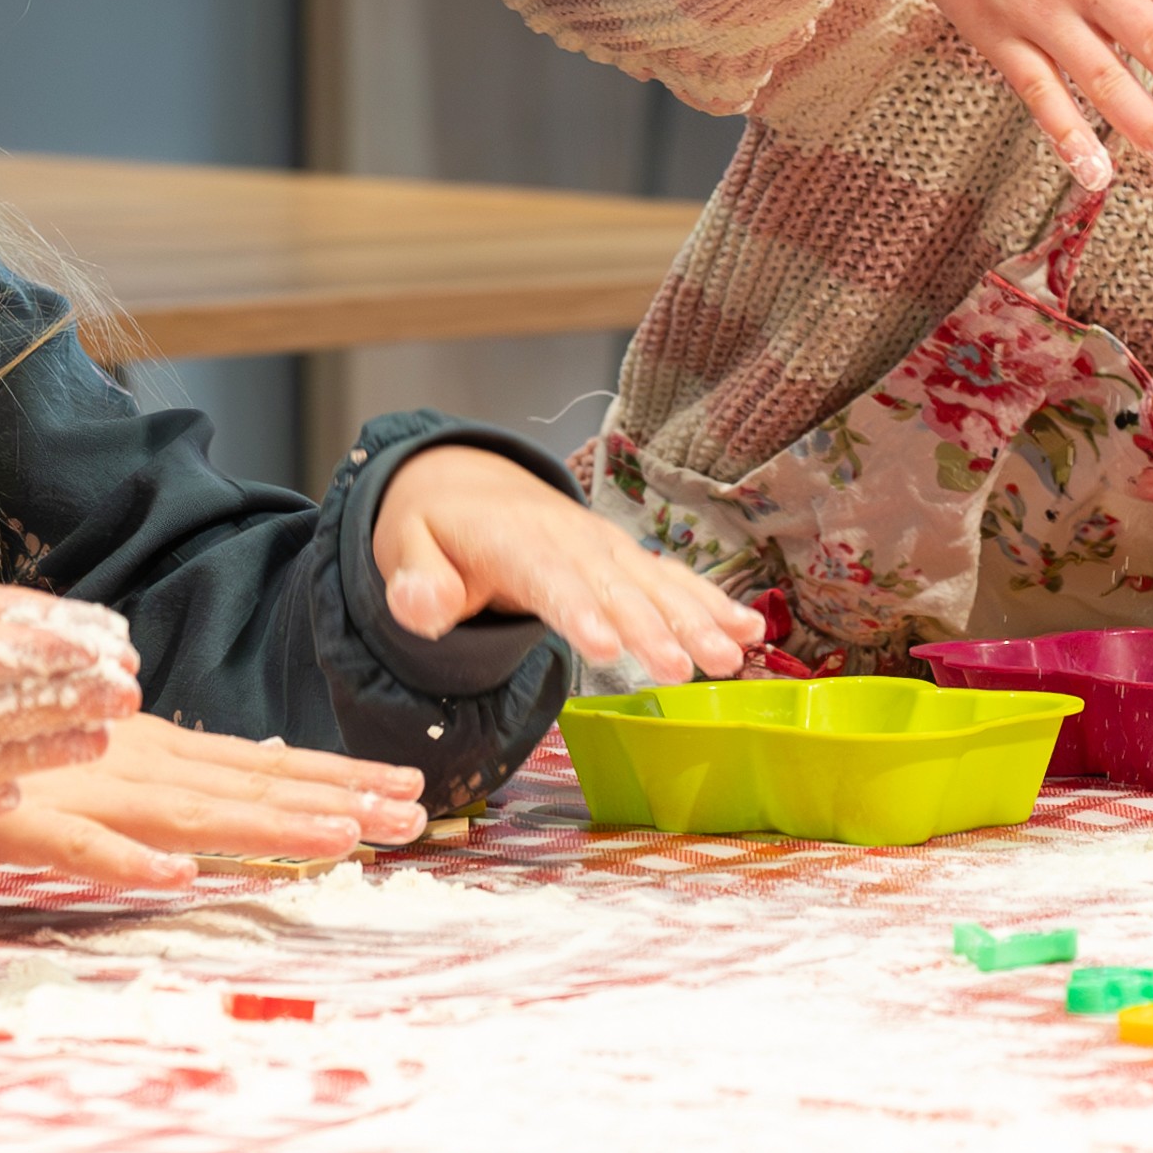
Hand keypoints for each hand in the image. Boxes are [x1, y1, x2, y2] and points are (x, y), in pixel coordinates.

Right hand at [0, 712, 425, 890]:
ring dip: (262, 827)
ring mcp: (77, 789)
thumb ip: (130, 753)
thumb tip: (182, 784)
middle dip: (333, 802)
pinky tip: (176, 878)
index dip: (331, 778)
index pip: (257, 766)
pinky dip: (125, 862)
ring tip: (341, 840)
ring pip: (183, 814)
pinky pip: (75, 849)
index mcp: (146, 746)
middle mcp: (128, 763)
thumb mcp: (74, 734)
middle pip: (244, 789)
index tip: (403, 789)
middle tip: (414, 816)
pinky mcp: (15, 819)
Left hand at [371, 444, 759, 690]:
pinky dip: (710, 602)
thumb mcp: (403, 547)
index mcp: (511, 540)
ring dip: (695, 619)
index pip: (548, 578)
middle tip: (689, 667)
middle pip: (614, 586)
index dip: (578, 610)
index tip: (606, 648)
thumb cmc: (434, 528)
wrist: (465, 486)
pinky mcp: (622, 559)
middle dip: (654, 627)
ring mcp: (601, 547)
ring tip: (729, 656)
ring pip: (654, 582)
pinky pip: (670, 579)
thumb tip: (422, 608)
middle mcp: (567, 539)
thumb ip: (414, 582)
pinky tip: (748, 631)